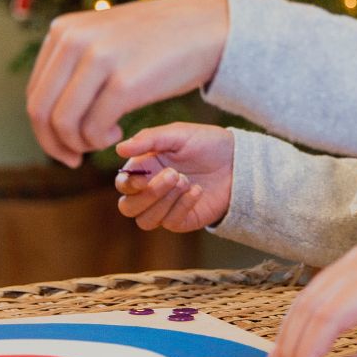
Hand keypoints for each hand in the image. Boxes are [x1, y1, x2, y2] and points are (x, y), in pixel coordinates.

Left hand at [25, 0, 228, 166]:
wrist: (207, 27)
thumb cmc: (157, 39)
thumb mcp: (104, 36)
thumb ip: (73, 61)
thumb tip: (45, 111)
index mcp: (63, 30)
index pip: (35, 92)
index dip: (44, 128)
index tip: (65, 144)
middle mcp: (74, 39)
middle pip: (41, 110)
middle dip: (54, 144)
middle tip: (74, 159)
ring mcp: (99, 59)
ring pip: (63, 123)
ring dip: (79, 144)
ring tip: (102, 141)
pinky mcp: (125, 81)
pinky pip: (94, 128)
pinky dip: (101, 141)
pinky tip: (119, 133)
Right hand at [113, 123, 234, 231]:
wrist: (237, 159)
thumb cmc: (205, 142)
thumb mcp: (177, 133)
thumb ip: (148, 139)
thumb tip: (119, 149)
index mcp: (144, 168)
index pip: (123, 185)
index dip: (128, 184)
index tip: (144, 176)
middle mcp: (151, 190)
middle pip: (128, 208)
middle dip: (148, 194)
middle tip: (173, 175)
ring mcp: (165, 208)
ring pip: (145, 221)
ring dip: (164, 202)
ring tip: (186, 180)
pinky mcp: (182, 220)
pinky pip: (171, 222)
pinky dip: (182, 206)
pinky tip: (197, 190)